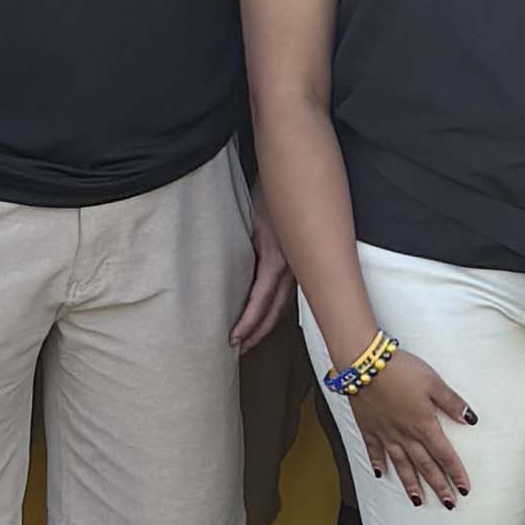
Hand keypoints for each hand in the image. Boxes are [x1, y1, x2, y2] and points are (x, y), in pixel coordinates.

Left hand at [230, 204, 295, 353]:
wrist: (296, 175)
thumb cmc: (269, 194)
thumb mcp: (247, 220)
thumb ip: (241, 248)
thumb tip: (225, 273)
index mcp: (276, 260)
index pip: (260, 302)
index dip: (247, 324)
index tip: (233, 339)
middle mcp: (291, 268)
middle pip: (275, 311)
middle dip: (257, 333)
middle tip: (239, 349)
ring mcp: (299, 265)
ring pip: (284, 304)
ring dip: (267, 323)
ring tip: (250, 338)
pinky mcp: (299, 261)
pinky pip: (288, 291)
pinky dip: (275, 306)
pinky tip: (267, 312)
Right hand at [349, 355, 476, 507]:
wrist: (364, 363)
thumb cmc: (402, 370)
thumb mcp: (434, 382)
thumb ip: (452, 403)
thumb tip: (471, 419)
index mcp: (424, 425)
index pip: (445, 455)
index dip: (456, 473)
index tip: (464, 490)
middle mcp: (405, 435)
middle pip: (425, 466)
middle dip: (438, 486)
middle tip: (448, 504)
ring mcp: (385, 434)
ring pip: (401, 465)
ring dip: (411, 484)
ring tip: (418, 501)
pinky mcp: (368, 429)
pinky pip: (374, 452)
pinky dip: (378, 464)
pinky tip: (381, 475)